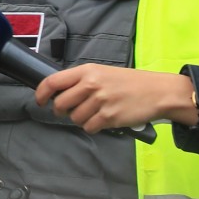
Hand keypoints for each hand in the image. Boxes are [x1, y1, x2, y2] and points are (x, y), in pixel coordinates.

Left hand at [35, 65, 197, 132]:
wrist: (158, 92)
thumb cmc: (129, 82)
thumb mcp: (102, 72)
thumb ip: (81, 80)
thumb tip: (59, 92)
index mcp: (87, 71)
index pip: (52, 82)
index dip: (41, 93)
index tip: (40, 101)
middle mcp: (91, 85)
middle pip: (60, 104)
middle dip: (61, 111)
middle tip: (68, 111)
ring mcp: (100, 102)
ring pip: (74, 118)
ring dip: (80, 119)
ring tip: (93, 114)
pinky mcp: (109, 117)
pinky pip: (89, 127)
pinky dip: (92, 127)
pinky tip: (102, 120)